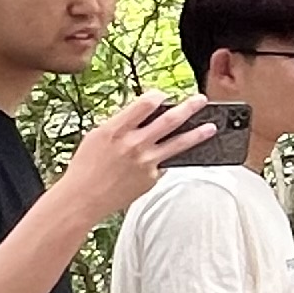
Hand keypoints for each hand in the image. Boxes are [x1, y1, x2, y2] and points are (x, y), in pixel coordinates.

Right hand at [56, 93, 222, 224]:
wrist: (82, 198)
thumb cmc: (85, 168)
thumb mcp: (96, 136)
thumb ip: (120, 124)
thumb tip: (140, 114)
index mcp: (116, 130)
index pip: (145, 104)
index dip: (158, 96)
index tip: (164, 94)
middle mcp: (134, 144)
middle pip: (169, 121)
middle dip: (188, 108)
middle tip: (201, 100)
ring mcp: (145, 162)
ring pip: (178, 144)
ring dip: (198, 134)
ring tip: (211, 127)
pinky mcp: (151, 178)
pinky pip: (165, 164)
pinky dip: (166, 158)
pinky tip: (170, 156)